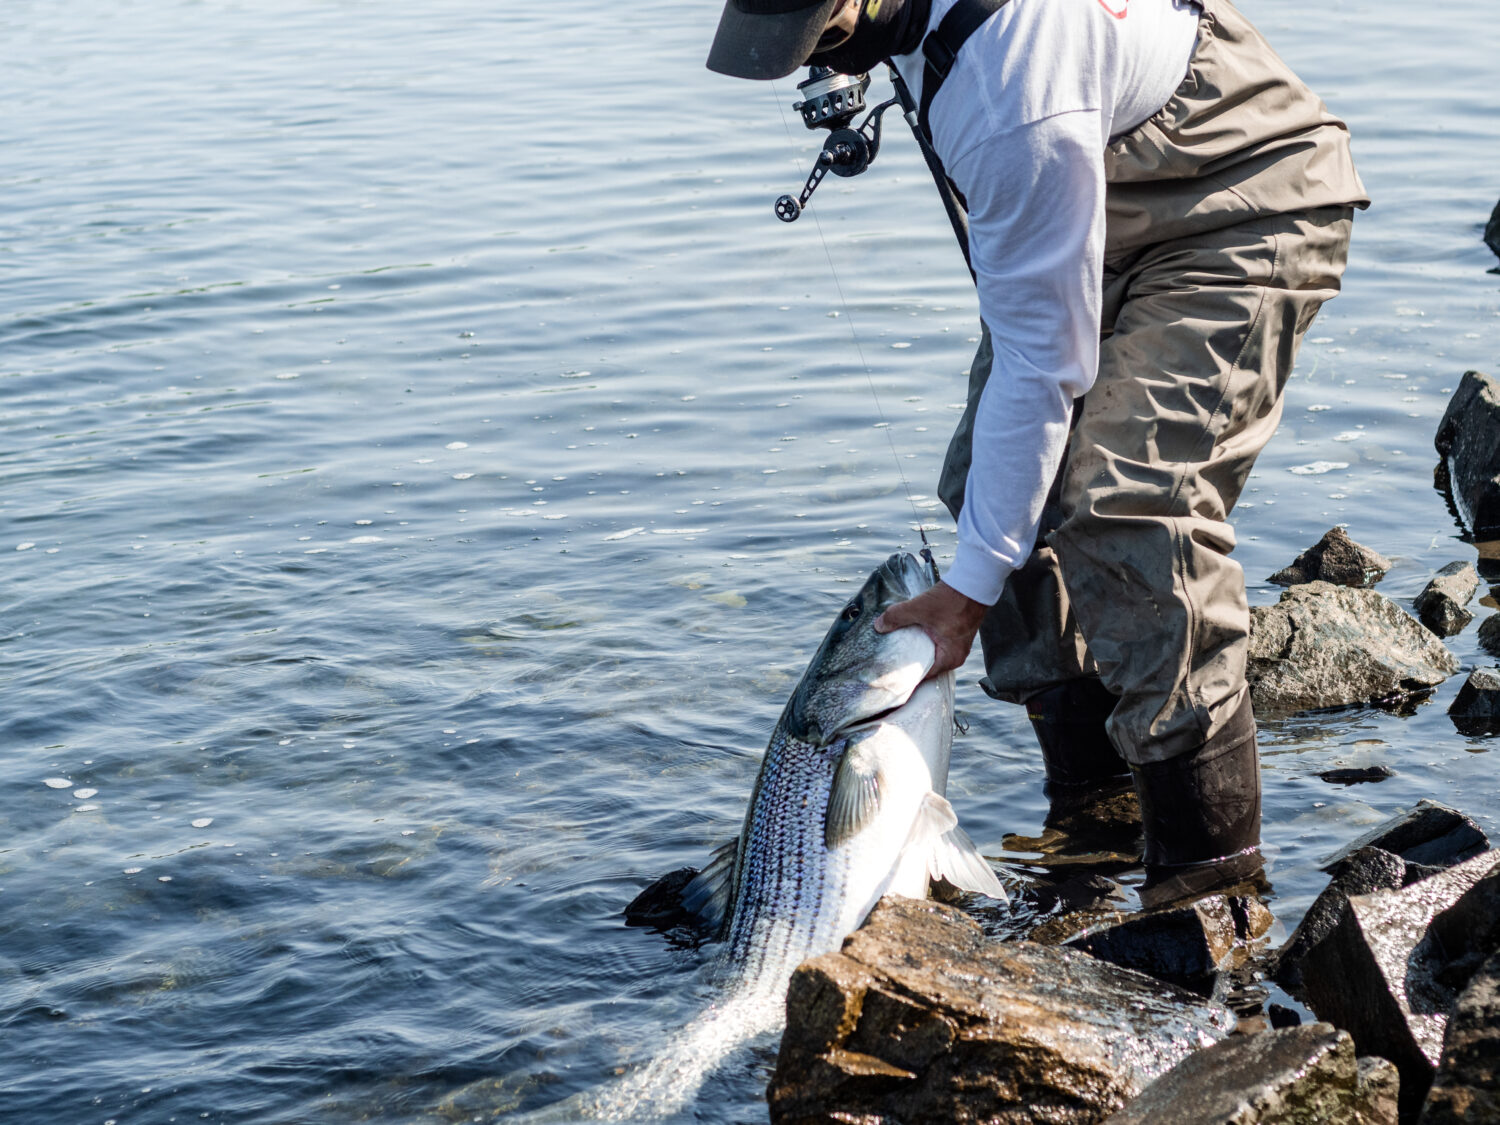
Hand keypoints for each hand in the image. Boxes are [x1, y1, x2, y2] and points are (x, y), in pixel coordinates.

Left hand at [874, 580, 988, 680]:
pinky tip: (913, 633)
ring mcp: (958, 646)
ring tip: (899, 645)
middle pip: (926, 665)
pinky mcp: (957, 635)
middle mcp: (956, 657)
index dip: (905, 673)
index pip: (923, 675)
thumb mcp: (919, 608)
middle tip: (890, 657)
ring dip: (917, 648)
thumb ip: (896, 617)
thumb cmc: (952, 600)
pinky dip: (925, 640)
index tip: (890, 672)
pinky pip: (937, 644)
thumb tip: (879, 626)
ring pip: (931, 653)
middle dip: (909, 660)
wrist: (973, 584)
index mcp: (950, 659)